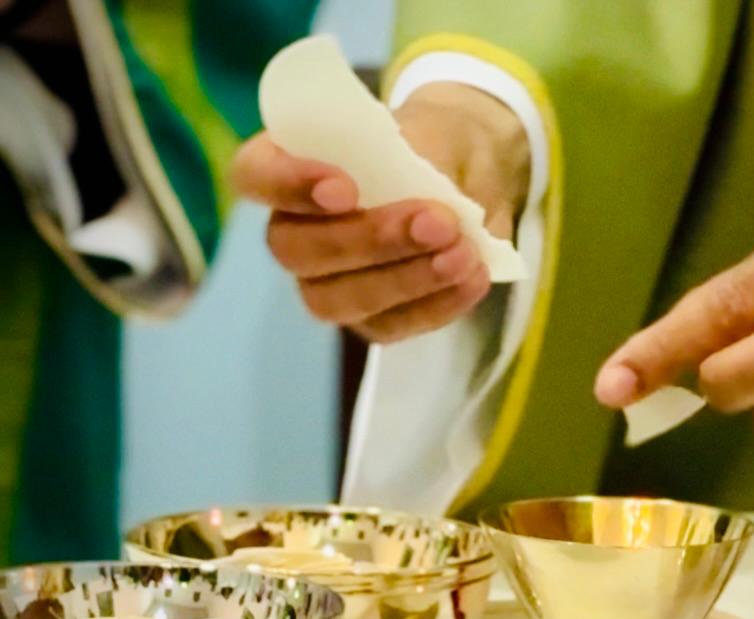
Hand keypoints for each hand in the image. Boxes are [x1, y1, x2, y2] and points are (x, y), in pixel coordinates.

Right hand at [233, 82, 529, 343]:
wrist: (468, 175)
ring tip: (463, 255)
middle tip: (438, 221)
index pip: (253, 176)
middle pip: (296, 251)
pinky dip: (435, 305)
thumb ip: (422, 157)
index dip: (288, 185)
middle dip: (370, 239)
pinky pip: (388, 326)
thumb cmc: (433, 143)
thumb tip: (433, 200)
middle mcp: (294, 229)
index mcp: (290, 164)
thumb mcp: (433, 129)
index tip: (345, 187)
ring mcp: (325, 281)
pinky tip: (472, 279)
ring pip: (336, 300)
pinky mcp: (368, 318)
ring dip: (404, 280)